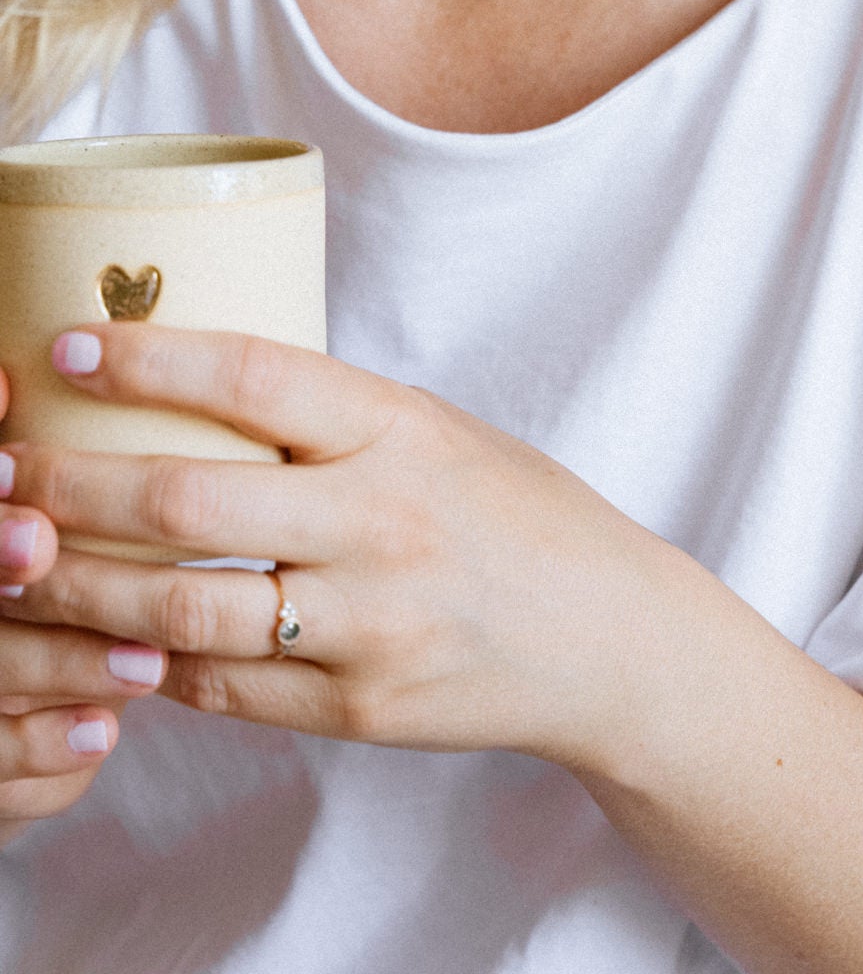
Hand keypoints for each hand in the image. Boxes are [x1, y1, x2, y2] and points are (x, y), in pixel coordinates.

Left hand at [0, 326, 670, 772]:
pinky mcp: (355, 710)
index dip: (148, 360)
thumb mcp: (433, 433)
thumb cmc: (512, 514)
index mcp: (401, 432)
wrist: (607, 638)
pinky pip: (219, 689)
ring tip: (19, 561)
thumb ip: (327, 421)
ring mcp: (367, 626)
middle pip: (184, 501)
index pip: (253, 380)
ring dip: (77, 587)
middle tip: (4, 467)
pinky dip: (147, 663)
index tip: (67, 348)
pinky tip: (102, 640)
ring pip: (178, 610)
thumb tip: (186, 388)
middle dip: (70, 484)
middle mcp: (381, 524)